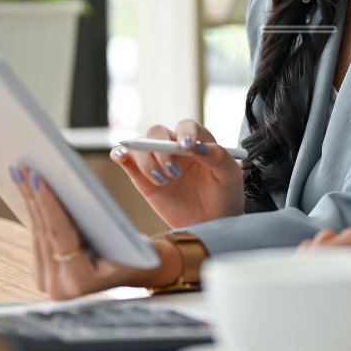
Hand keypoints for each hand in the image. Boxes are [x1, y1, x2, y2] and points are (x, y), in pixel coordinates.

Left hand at [10, 164, 172, 299]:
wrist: (139, 272)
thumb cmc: (140, 253)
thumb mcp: (128, 237)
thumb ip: (100, 222)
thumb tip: (73, 188)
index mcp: (79, 282)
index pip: (60, 234)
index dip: (48, 203)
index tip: (37, 177)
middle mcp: (58, 288)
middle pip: (43, 232)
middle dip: (33, 195)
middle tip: (22, 167)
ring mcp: (47, 281)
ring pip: (37, 231)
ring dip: (29, 199)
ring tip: (20, 171)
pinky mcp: (43, 271)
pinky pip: (37, 234)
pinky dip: (34, 209)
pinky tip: (26, 187)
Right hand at [109, 119, 243, 227]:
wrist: (212, 224)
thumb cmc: (224, 197)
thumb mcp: (230, 176)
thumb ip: (218, 157)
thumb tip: (197, 146)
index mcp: (198, 142)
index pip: (186, 126)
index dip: (184, 133)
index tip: (186, 147)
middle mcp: (175, 148)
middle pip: (158, 133)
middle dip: (162, 149)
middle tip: (174, 172)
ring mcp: (158, 162)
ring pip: (141, 145)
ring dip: (147, 160)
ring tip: (163, 181)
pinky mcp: (143, 178)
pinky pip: (127, 159)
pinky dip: (120, 154)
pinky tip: (121, 156)